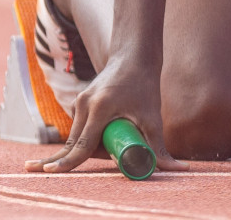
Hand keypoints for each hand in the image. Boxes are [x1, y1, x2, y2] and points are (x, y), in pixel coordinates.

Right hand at [25, 56, 185, 174]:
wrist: (134, 56)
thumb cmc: (145, 86)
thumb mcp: (154, 118)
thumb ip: (160, 148)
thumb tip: (180, 169)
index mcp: (100, 108)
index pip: (81, 145)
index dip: (67, 163)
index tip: (50, 173)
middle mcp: (84, 104)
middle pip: (76, 144)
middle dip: (75, 159)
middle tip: (59, 162)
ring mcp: (79, 102)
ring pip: (77, 137)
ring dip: (90, 147)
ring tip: (118, 130)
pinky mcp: (80, 102)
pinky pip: (80, 128)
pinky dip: (89, 137)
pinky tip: (108, 128)